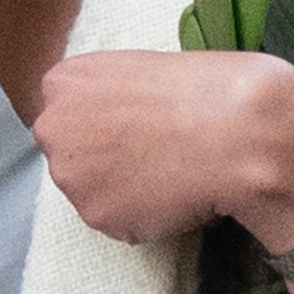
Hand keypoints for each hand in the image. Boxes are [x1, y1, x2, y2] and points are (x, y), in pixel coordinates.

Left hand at [28, 49, 293, 250]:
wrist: (240, 129)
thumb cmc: (206, 89)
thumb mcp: (141, 71)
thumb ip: (110, 98)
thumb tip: (111, 130)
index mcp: (63, 82)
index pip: (67, 116)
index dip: (105, 127)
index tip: (136, 128)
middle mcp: (54, 126)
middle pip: (71, 156)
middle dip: (105, 161)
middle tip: (153, 155)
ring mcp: (70, 174)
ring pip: (95, 193)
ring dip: (125, 191)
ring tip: (170, 172)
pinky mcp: (96, 215)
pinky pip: (119, 222)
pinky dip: (145, 218)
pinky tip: (174, 195)